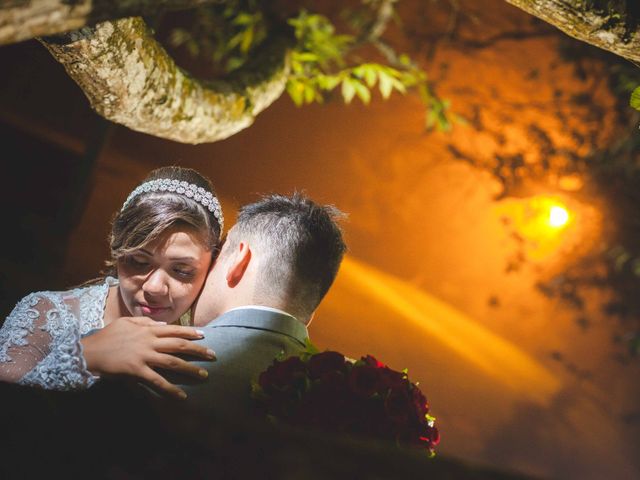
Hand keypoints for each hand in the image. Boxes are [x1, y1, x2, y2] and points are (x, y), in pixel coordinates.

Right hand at [81, 316, 215, 398]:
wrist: (89, 351)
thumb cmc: (107, 336)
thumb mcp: (126, 322)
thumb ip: (145, 321)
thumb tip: (163, 323)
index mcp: (147, 329)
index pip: (174, 330)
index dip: (190, 332)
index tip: (204, 335)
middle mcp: (149, 341)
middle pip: (179, 345)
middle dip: (198, 350)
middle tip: (213, 354)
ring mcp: (144, 356)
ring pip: (173, 362)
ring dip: (190, 368)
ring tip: (205, 374)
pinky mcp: (137, 371)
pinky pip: (157, 381)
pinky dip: (171, 389)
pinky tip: (182, 395)